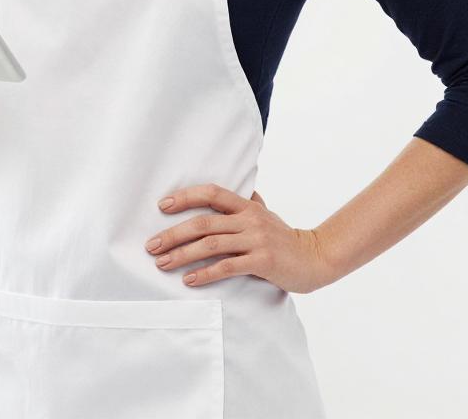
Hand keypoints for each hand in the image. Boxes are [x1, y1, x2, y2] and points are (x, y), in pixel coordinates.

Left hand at [144, 183, 332, 293]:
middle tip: (151, 245)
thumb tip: (244, 188)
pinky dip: (204, 273)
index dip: (185, 197)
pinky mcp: (262, 262)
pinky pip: (227, 267)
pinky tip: (189, 280)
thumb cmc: (286, 237)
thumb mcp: (267, 214)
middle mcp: (249, 219)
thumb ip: (251, 202)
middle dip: (173, 234)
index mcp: (247, 205)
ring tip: (162, 263)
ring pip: (210, 245)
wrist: (316, 258)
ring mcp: (256, 240)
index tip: (161, 206)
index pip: (211, 193)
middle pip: (203, 223)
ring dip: (182, 255)